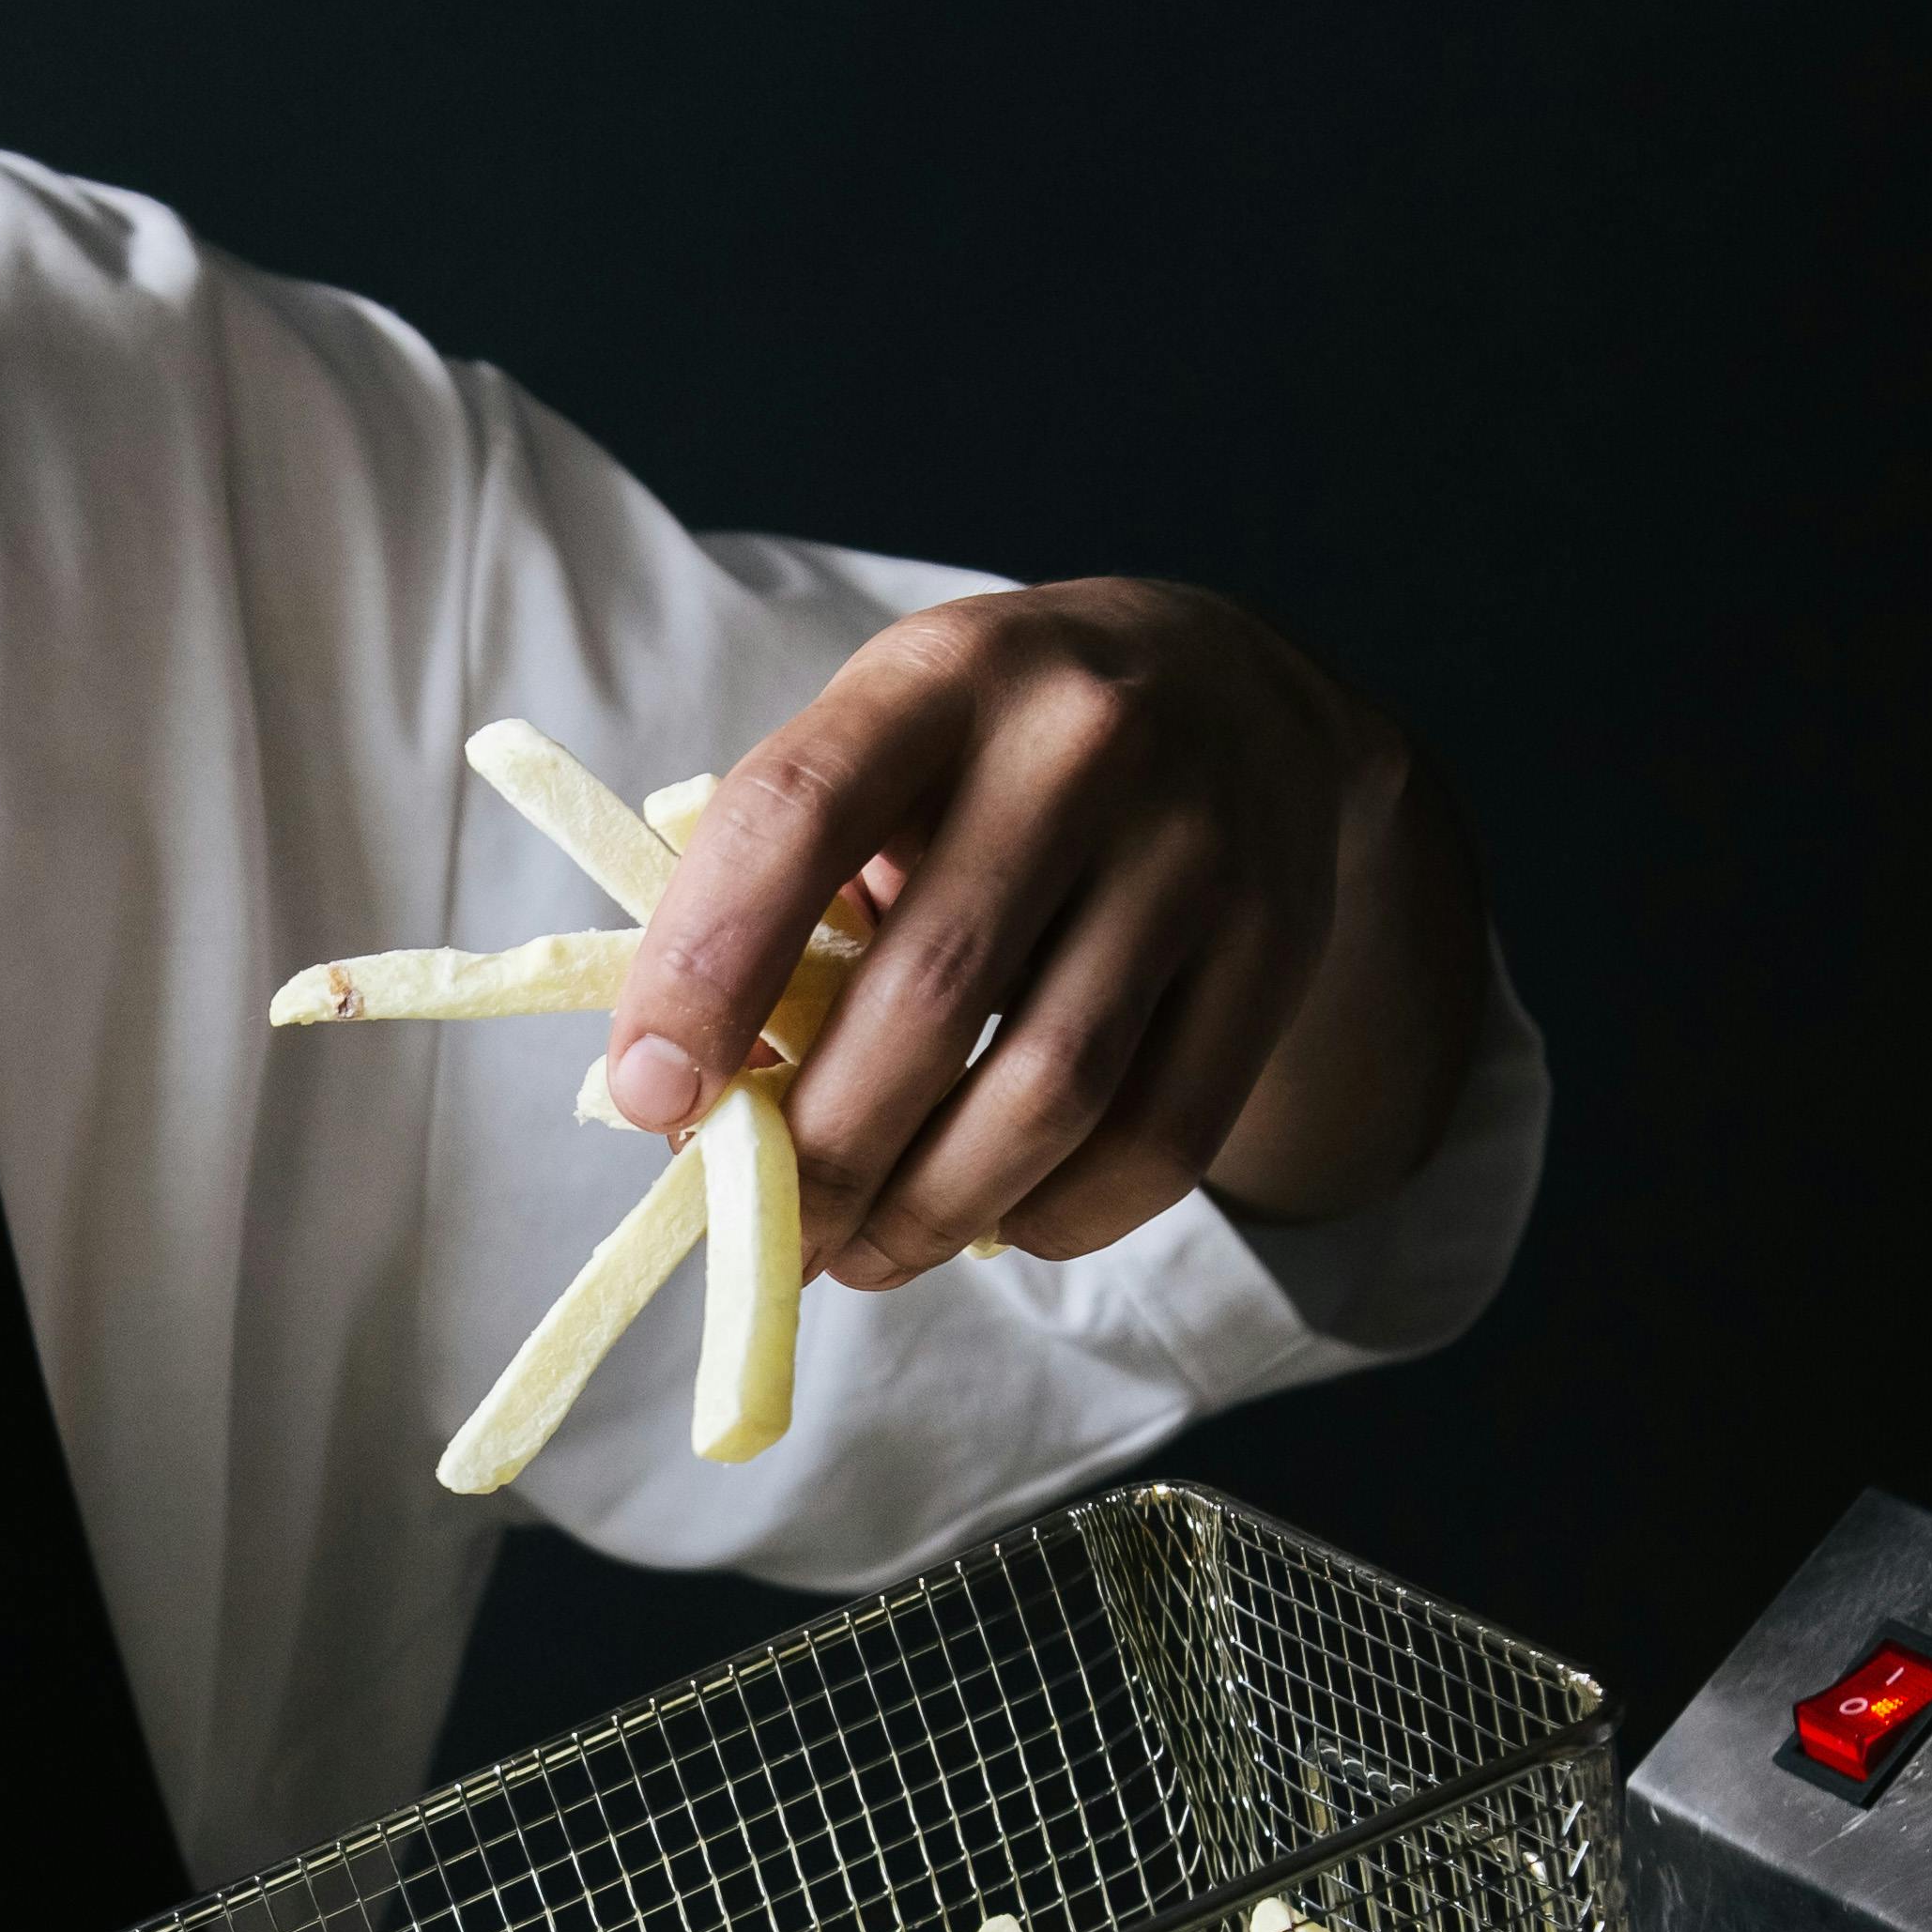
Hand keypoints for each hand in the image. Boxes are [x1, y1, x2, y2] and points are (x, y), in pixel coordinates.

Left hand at [601, 579, 1488, 1280]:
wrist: (1238, 692)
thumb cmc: (993, 750)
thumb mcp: (881, 747)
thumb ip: (774, 887)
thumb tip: (682, 1103)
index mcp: (936, 676)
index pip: (794, 821)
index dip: (705, 976)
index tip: (653, 1100)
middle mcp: (1078, 745)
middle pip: (929, 997)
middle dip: (825, 1154)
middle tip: (773, 1234)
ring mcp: (1197, 843)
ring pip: (1052, 1091)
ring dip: (933, 1209)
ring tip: (864, 1255)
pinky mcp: (1278, 941)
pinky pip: (1164, 1135)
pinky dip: (1064, 1214)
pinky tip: (1000, 1223)